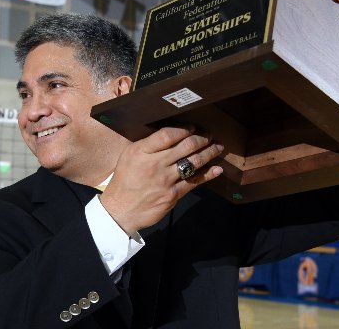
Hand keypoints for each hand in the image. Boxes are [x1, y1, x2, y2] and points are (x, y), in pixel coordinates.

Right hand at [99, 126, 222, 235]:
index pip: (168, 135)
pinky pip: (195, 181)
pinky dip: (208, 174)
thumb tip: (171, 134)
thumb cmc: (125, 180)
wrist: (121, 210)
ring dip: (209, 152)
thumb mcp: (129, 155)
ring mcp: (165, 180)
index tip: (192, 127)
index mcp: (141, 151)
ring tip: (217, 146)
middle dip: (201, 138)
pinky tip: (217, 168)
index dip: (184, 129)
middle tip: (209, 135)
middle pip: (185, 146)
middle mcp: (155, 164)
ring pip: (194, 162)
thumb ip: (148, 145)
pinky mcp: (173, 195)